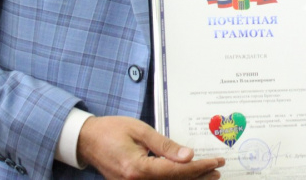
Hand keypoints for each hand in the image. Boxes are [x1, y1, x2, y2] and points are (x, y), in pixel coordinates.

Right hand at [78, 116, 223, 179]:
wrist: (86, 140)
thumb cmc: (111, 130)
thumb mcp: (140, 131)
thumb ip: (165, 145)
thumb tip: (189, 155)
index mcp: (138, 168)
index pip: (177, 171)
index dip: (199, 167)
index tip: (215, 161)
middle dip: (199, 177)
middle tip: (218, 169)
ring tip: (210, 175)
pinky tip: (187, 178)